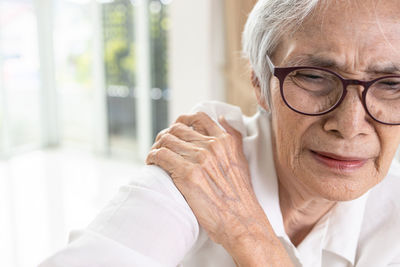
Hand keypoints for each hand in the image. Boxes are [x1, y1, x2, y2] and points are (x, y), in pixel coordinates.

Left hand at [146, 112, 292, 265]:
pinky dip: (152, 158)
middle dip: (166, 135)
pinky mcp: (186, 174)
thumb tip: (223, 120)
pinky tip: (152, 163)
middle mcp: (212, 146)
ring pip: (166, 140)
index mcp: (225, 141)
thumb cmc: (240, 196)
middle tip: (161, 146)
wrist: (240, 221)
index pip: (198, 118)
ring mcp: (199, 159)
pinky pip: (160, 156)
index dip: (183, 121)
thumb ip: (233, 138)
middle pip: (178, 129)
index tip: (176, 130)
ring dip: (157, 146)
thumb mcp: (241, 160)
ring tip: (155, 156)